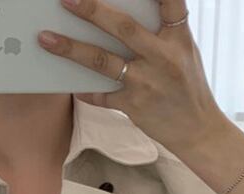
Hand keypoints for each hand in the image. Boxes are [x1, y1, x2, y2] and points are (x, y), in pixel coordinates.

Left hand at [37, 0, 231, 154]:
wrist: (198, 130)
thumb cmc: (188, 87)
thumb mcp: (184, 52)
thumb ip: (160, 32)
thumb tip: (122, 16)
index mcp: (179, 38)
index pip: (169, 2)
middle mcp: (162, 58)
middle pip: (123, 28)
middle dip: (92, 10)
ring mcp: (146, 83)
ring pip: (102, 61)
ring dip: (71, 49)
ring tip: (46, 38)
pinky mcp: (133, 106)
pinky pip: (101, 95)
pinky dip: (83, 89)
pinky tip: (68, 83)